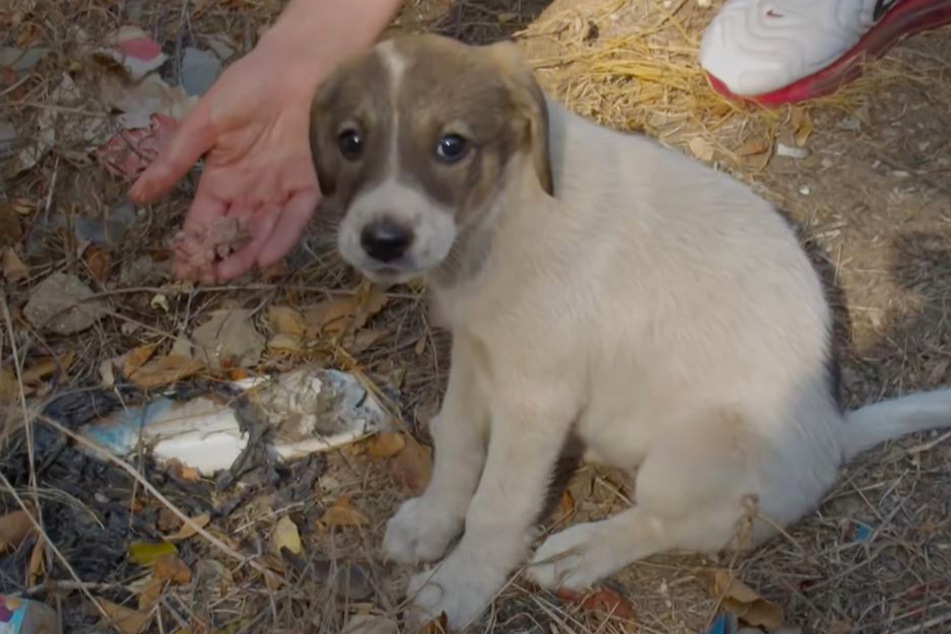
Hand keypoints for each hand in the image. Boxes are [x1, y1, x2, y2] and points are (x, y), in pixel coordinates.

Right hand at [128, 37, 323, 282]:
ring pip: (263, 231)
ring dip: (247, 253)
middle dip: (220, 255)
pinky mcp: (311, 185)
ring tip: (230, 271)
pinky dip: (282, 238)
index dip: (193, 241)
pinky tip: (266, 256)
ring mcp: (281, 189)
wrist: (298, 68)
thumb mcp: (204, 123)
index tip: (182, 265)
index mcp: (223, 176)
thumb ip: (175, 160)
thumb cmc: (248, 88)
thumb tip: (136, 195)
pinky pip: (295, 219)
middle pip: (234, 231)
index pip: (205, 217)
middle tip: (208, 275)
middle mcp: (252, 189)